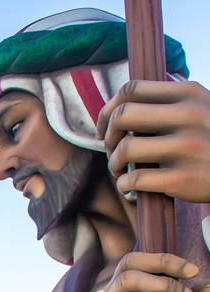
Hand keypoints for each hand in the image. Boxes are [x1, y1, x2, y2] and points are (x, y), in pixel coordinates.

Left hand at [97, 79, 209, 203]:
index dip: (108, 109)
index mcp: (189, 93)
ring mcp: (186, 147)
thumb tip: (121, 104)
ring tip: (119, 171)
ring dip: (113, 164)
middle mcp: (189, 116)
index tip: (105, 127)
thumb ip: (168, 103)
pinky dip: (124, 186)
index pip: (131, 89)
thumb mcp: (200, 108)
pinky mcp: (182, 179)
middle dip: (108, 135)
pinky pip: (134, 180)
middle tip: (111, 149)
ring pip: (125, 149)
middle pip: (122, 116)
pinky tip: (130, 188)